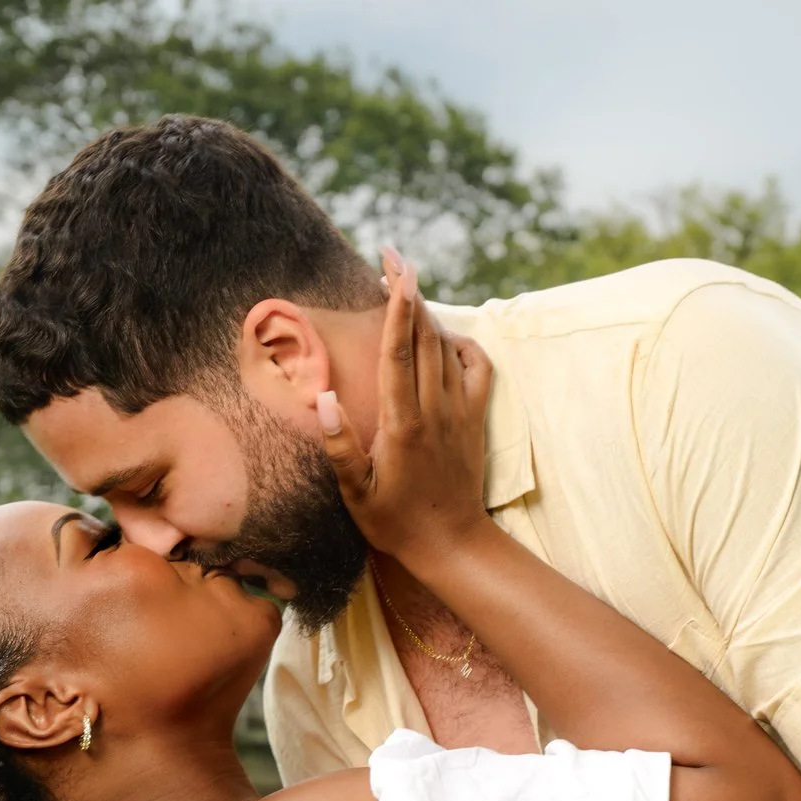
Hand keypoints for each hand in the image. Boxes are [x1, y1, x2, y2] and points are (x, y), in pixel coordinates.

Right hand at [317, 249, 495, 564]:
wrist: (452, 545)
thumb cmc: (396, 523)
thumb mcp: (356, 495)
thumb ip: (340, 447)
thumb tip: (324, 398)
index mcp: (403, 424)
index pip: (399, 352)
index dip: (397, 306)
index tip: (394, 270)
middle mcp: (435, 410)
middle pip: (424, 336)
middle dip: (410, 291)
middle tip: (392, 255)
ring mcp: (459, 412)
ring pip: (447, 347)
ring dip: (428, 312)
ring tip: (407, 286)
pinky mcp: (474, 419)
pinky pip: (477, 367)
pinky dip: (462, 343)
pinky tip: (445, 335)